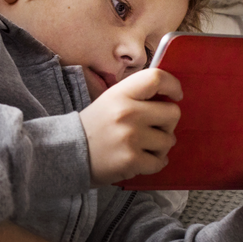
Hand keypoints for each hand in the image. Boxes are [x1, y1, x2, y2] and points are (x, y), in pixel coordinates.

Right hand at [79, 68, 182, 184]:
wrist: (67, 153)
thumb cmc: (95, 126)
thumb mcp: (111, 100)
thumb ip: (136, 96)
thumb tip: (169, 97)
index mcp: (121, 94)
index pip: (156, 78)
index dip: (173, 85)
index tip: (176, 95)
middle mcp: (128, 113)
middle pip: (173, 113)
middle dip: (168, 123)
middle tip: (154, 129)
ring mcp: (131, 138)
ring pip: (169, 140)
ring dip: (161, 146)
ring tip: (143, 147)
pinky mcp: (131, 160)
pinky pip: (160, 162)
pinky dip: (155, 163)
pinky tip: (141, 160)